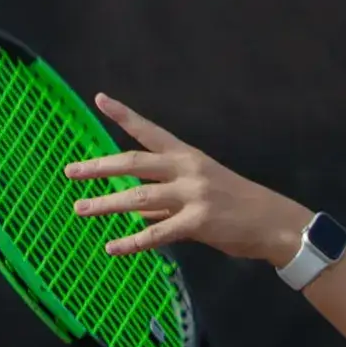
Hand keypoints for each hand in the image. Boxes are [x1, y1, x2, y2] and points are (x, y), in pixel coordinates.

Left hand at [63, 93, 311, 264]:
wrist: (274, 223)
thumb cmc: (239, 205)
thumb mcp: (202, 192)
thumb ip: (165, 201)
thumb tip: (135, 213)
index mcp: (189, 156)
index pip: (151, 132)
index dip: (125, 116)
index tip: (100, 99)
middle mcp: (188, 170)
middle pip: (134, 164)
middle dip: (99, 167)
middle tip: (71, 171)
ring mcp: (193, 196)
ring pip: (139, 198)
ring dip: (106, 204)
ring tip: (80, 208)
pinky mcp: (198, 224)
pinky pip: (157, 234)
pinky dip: (131, 242)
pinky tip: (112, 247)